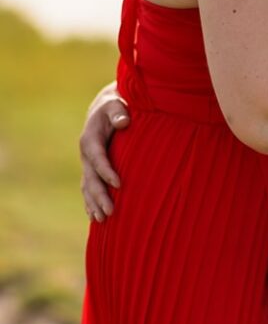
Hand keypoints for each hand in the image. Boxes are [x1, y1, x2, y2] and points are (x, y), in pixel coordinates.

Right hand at [79, 84, 130, 222]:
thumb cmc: (115, 105)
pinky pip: (89, 188)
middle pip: (90, 178)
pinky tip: (94, 216)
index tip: (119, 184)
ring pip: (88, 186)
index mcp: (90, 138)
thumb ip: (119, 111)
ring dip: (93, 203)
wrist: (106, 107)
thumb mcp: (116, 103)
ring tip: (102, 220)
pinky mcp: (92, 168)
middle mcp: (86, 153)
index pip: (98, 158)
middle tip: (110, 212)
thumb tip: (124, 121)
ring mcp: (88, 163)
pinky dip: (90, 202)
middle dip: (99, 196)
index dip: (107, 171)